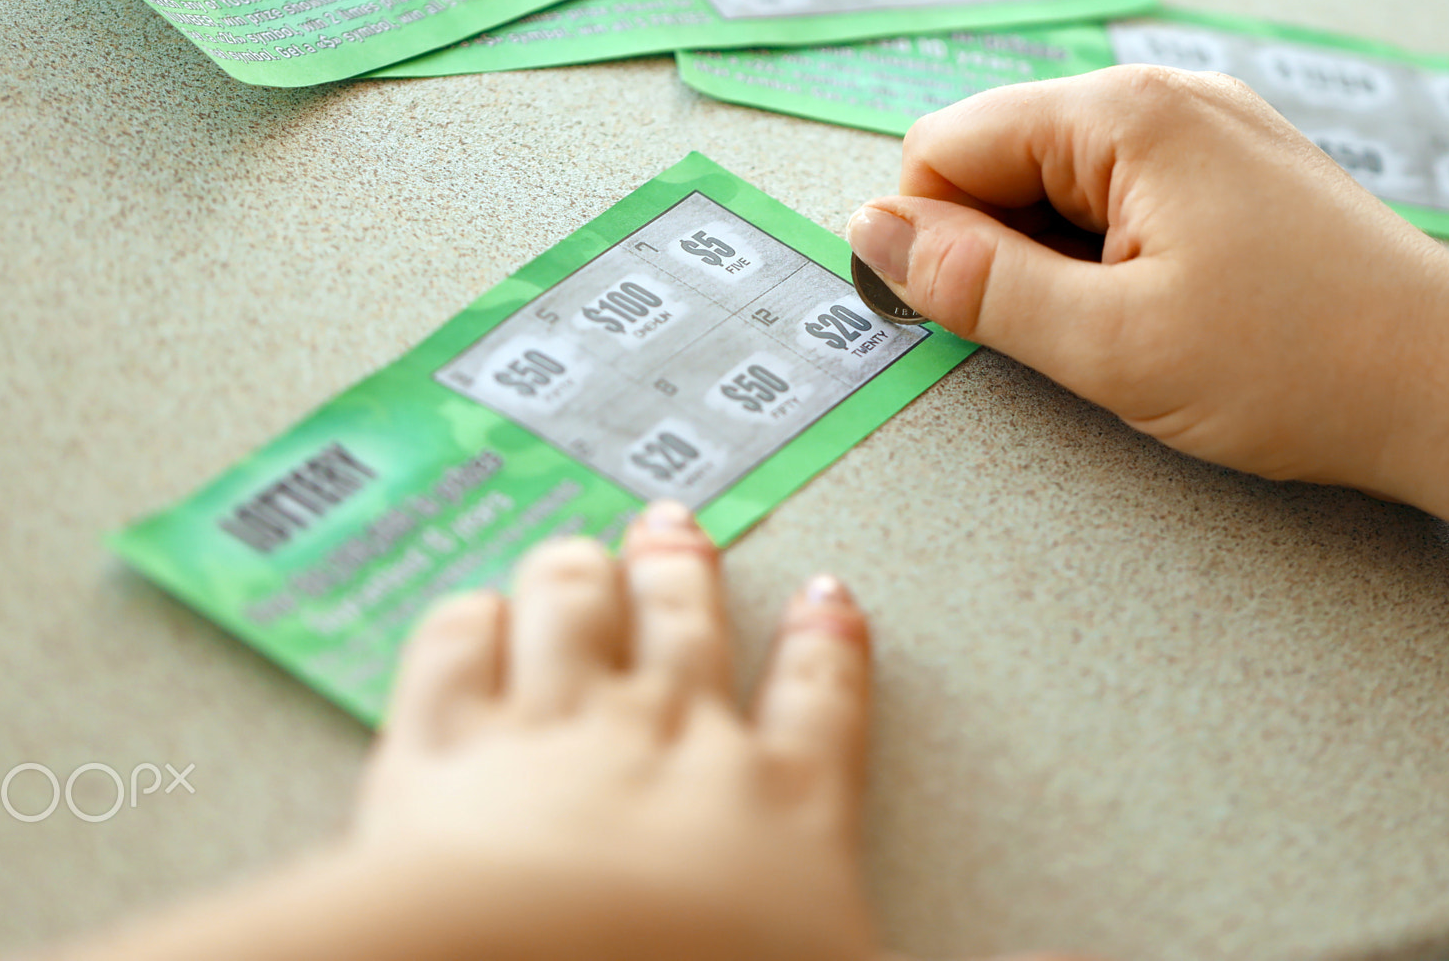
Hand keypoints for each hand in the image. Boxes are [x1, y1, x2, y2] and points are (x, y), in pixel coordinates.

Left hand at [349, 502, 878, 960]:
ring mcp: (552, 733)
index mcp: (781, 805)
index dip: (826, 646)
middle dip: (682, 574)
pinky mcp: (442, 754)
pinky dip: (466, 624)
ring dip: (577, 575)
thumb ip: (890, 938)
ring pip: (569, 614)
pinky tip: (472, 614)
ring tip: (581, 552)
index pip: (821, 705)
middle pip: (683, 629)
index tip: (826, 602)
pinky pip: (453, 654)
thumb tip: (1007, 954)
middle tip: (678, 530)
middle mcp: (669, 742)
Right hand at [847, 65, 1448, 493]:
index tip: (970, 320)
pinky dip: (1117, 255)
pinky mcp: (1244, 170)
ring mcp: (1214, 127)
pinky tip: (1175, 314)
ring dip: (1062, 259)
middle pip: (1004, 153)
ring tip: (1137, 332)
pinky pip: (1129, 195)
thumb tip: (872, 235)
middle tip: (1073, 339)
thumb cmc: (1303, 368)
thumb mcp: (1111, 344)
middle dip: (1000, 248)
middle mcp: (1169, 95)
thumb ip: (976, 286)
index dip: (929, 239)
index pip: (946, 144)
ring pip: (1064, 181)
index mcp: (1127, 113)